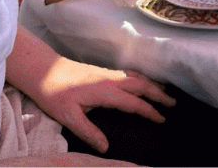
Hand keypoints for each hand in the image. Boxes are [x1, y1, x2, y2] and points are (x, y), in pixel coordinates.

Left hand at [29, 58, 175, 154]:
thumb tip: (105, 148)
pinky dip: (142, 77)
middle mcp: (111, 80)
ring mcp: (108, 73)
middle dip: (159, 94)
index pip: (134, 103)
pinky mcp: (104, 71)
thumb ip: (88, 132)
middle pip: (142, 85)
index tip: (162, 119)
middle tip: (173, 103)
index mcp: (106, 92)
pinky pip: (130, 73)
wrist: (43, 70)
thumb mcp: (69, 117)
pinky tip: (143, 80)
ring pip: (137, 77)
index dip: (150, 111)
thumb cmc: (54, 93)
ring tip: (165, 91)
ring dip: (153, 84)